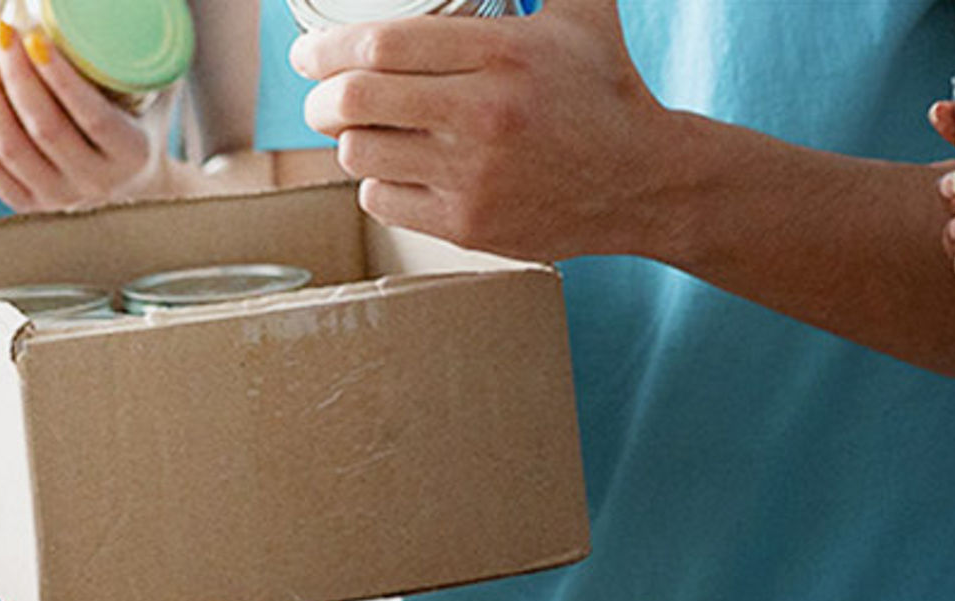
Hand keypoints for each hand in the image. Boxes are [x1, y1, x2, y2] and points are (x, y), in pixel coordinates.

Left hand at [0, 19, 170, 211]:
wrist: (141, 194)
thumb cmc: (144, 129)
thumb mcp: (158, 97)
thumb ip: (151, 56)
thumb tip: (144, 0)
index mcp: (132, 155)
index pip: (93, 118)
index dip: (60, 79)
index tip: (35, 39)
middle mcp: (96, 184)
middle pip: (45, 128)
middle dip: (16, 74)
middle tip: (2, 31)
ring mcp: (60, 200)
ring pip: (11, 148)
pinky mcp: (30, 207)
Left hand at [290, 0, 677, 260]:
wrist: (645, 181)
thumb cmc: (605, 90)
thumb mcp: (580, 10)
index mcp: (502, 55)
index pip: (381, 45)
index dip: (326, 50)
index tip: (309, 54)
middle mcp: (484, 116)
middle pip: (357, 102)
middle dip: (320, 97)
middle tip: (320, 95)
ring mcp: (474, 177)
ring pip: (361, 155)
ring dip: (349, 141)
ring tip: (361, 131)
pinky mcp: (469, 225)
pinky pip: (383, 201)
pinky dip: (376, 183)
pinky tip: (393, 170)